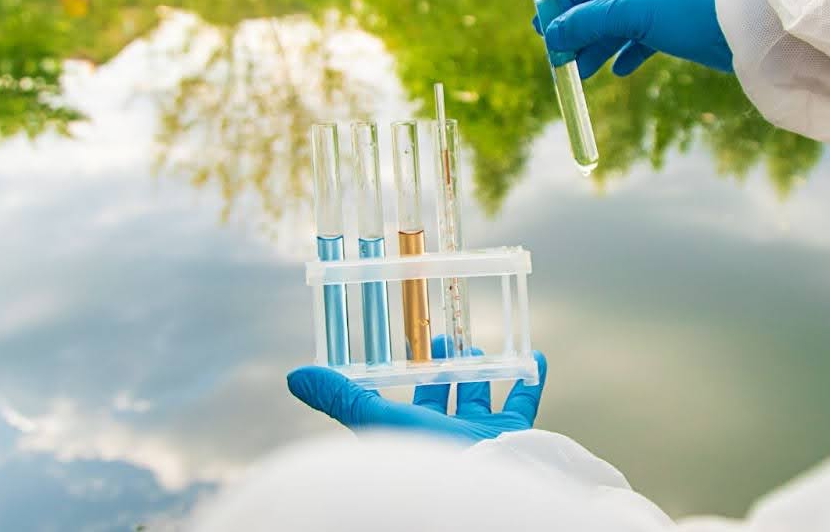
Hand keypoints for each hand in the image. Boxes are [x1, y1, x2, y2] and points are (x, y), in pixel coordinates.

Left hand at [286, 340, 548, 442]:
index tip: (406, 344)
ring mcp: (480, 439)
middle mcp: (443, 438)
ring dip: (479, 372)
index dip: (401, 375)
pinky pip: (524, 404)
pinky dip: (530, 379)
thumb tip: (294, 375)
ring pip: (479, 400)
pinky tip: (534, 356)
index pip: (399, 402)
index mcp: (408, 435)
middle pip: (440, 399)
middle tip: (443, 340)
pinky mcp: (513, 437)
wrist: (476, 490)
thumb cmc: (423, 457)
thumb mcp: (375, 419)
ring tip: (474, 346)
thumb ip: (340, 397)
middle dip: (442, 369)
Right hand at [534, 0, 731, 78]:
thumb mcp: (628, 11)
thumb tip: (551, 35)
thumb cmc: (686, 6)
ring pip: (618, 21)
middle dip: (577, 27)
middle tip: (557, 53)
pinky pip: (642, 38)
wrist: (742, 29)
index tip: (543, 24)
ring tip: (579, 71)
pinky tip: (615, 70)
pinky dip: (626, 53)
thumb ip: (586, 21)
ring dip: (597, 45)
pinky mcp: (677, 24)